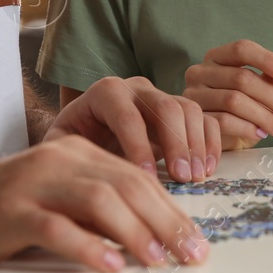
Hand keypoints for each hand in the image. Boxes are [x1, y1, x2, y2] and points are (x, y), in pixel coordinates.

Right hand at [0, 134, 209, 272]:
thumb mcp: (54, 199)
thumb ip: (95, 208)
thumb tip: (149, 237)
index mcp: (74, 151)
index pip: (136, 176)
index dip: (171, 208)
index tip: (194, 239)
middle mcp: (58, 158)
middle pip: (127, 184)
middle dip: (165, 221)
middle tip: (190, 254)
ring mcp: (33, 182)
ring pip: (99, 199)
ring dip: (134, 233)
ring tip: (155, 261)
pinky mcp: (10, 210)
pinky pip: (57, 227)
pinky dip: (87, 248)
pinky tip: (107, 266)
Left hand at [49, 75, 220, 182]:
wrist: (87, 135)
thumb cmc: (74, 144)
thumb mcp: (61, 147)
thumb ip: (68, 156)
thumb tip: (90, 184)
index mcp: (105, 92)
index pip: (126, 115)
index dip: (138, 147)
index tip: (145, 179)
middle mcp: (137, 88)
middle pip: (165, 106)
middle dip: (176, 143)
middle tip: (181, 178)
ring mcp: (162, 97)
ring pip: (189, 109)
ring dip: (196, 145)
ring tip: (195, 178)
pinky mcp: (181, 112)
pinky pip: (205, 118)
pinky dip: (211, 143)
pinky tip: (206, 170)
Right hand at [183, 40, 272, 150]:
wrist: (217, 137)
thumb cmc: (239, 109)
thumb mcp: (256, 90)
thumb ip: (268, 79)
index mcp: (216, 57)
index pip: (241, 49)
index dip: (267, 59)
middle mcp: (200, 72)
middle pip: (241, 78)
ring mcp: (194, 95)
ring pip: (233, 100)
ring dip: (264, 116)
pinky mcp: (194, 119)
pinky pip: (224, 121)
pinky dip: (247, 128)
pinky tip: (261, 133)